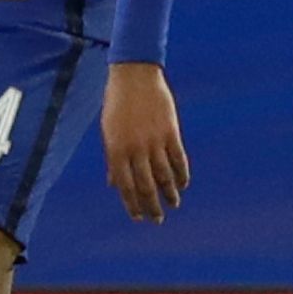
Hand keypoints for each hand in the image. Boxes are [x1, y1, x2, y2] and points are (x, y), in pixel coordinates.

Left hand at [101, 62, 188, 223]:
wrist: (134, 74)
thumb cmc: (117, 103)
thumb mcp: (108, 131)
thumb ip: (113, 159)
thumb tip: (114, 184)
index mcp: (116, 150)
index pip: (126, 186)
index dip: (132, 204)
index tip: (139, 217)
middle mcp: (135, 149)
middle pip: (145, 185)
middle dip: (152, 205)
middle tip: (157, 219)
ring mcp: (154, 140)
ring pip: (164, 175)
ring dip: (169, 192)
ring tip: (174, 203)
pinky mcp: (170, 130)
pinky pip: (178, 158)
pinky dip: (182, 173)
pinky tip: (184, 183)